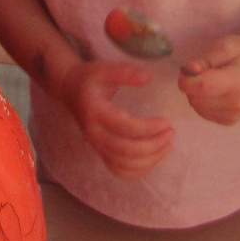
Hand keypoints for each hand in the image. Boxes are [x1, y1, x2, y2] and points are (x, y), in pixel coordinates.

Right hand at [52, 60, 173, 178]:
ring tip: (167, 146)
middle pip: (124, 150)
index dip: (148, 128)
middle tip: (170, 133)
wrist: (69, 89)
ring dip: (148, 160)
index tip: (166, 122)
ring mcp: (96, 145)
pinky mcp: (100, 151)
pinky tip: (153, 159)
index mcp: (95, 112)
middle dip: (152, 146)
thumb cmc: (90, 78)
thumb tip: (148, 78)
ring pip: (123, 164)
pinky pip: (118, 170)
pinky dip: (138, 171)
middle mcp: (94, 133)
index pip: (124, 126)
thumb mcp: (105, 69)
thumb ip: (125, 72)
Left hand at [178, 34, 239, 125]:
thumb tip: (189, 69)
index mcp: (238, 82)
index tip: (185, 70)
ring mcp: (234, 115)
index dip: (186, 80)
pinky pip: (203, 113)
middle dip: (190, 86)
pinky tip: (212, 92)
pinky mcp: (229, 121)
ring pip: (197, 107)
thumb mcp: (224, 45)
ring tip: (207, 81)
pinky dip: (201, 102)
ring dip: (195, 94)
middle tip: (198, 72)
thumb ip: (205, 59)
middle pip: (196, 99)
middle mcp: (237, 103)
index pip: (202, 87)